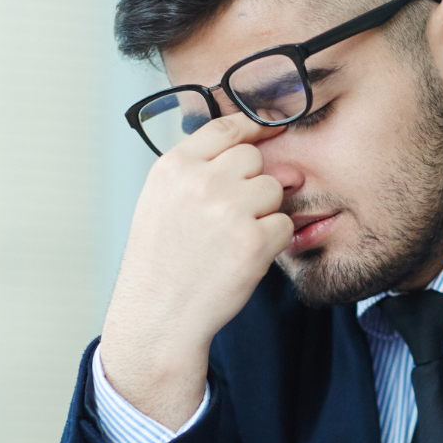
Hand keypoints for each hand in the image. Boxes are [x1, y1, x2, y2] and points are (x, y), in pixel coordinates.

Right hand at [99, 114, 292, 427]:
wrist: (157, 316)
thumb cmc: (162, 262)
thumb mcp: (163, 202)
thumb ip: (204, 171)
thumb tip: (269, 153)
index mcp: (173, 167)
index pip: (226, 126)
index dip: (255, 127)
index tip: (273, 129)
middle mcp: (199, 181)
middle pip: (254, 159)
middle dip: (252, 185)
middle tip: (230, 219)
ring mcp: (227, 210)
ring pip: (273, 190)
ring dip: (263, 215)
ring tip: (231, 241)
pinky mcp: (252, 241)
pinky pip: (284, 224)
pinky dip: (273, 242)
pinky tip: (243, 258)